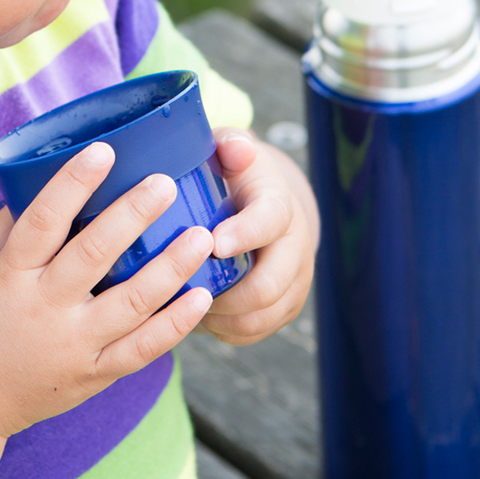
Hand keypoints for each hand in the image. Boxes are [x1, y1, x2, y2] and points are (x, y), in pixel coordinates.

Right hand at [0, 142, 214, 438]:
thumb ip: (6, 229)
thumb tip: (35, 180)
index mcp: (9, 275)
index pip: (44, 220)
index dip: (74, 183)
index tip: (104, 151)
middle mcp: (44, 308)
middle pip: (95, 254)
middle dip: (134, 215)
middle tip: (166, 183)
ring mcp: (72, 346)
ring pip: (131, 303)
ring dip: (170, 267)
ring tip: (202, 236)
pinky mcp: (92, 376)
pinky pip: (141, 350)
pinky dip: (175, 325)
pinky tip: (203, 296)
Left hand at [201, 128, 318, 345]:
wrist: (268, 206)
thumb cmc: (236, 176)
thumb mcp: (231, 151)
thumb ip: (230, 146)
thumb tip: (233, 148)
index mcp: (279, 205)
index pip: (270, 221)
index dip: (244, 234)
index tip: (212, 243)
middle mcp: (295, 247)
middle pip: (270, 284)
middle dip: (227, 293)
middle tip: (184, 289)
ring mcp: (294, 281)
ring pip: (262, 315)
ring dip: (222, 317)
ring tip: (185, 307)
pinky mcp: (284, 307)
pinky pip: (256, 331)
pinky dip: (225, 330)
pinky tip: (196, 316)